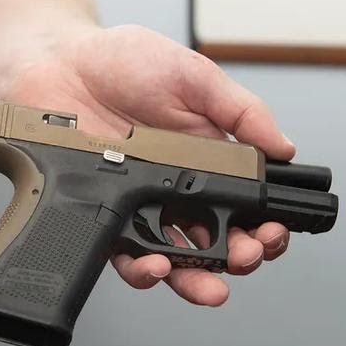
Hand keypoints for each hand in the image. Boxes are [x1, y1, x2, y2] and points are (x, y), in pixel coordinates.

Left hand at [5, 25, 295, 305]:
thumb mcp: (194, 77)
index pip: (245, 204)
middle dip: (239, 258)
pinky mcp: (103, 212)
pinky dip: (142, 268)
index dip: (263, 225)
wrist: (60, 65)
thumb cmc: (124, 63)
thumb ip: (240, 111)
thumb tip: (284, 148)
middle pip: (216, 240)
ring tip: (210, 283)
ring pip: (173, 258)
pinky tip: (154, 264)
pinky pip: (123, 252)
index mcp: (206, 159)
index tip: (273, 232)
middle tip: (248, 256)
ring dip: (196, 278)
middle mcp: (175, 189)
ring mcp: (138, 204)